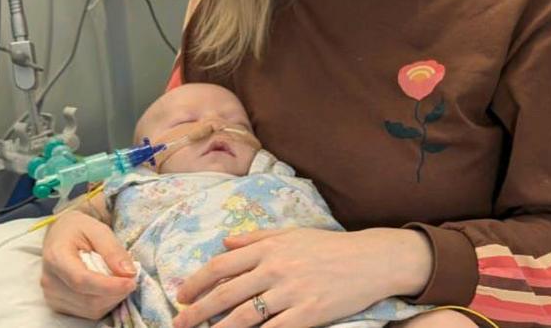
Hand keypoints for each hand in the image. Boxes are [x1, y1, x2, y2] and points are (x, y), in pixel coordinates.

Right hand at [40, 209, 137, 318]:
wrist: (61, 234)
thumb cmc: (79, 229)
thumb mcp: (98, 229)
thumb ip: (113, 250)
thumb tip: (129, 273)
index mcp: (56, 256)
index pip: (82, 280)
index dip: (109, 286)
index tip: (131, 281)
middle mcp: (50, 280)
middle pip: (89, 299)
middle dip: (116, 292)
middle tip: (130, 276)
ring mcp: (52, 295)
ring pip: (91, 309)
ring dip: (113, 298)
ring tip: (118, 279)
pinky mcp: (58, 305)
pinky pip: (88, 312)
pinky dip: (105, 302)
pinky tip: (107, 287)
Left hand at [172, 227, 432, 327]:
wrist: (371, 259)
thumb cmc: (331, 246)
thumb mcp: (292, 233)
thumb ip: (256, 238)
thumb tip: (225, 242)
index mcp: (269, 247)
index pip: (222, 265)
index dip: (197, 281)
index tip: (182, 295)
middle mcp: (275, 268)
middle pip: (226, 293)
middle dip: (198, 311)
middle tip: (179, 323)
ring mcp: (291, 292)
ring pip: (244, 316)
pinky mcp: (309, 312)